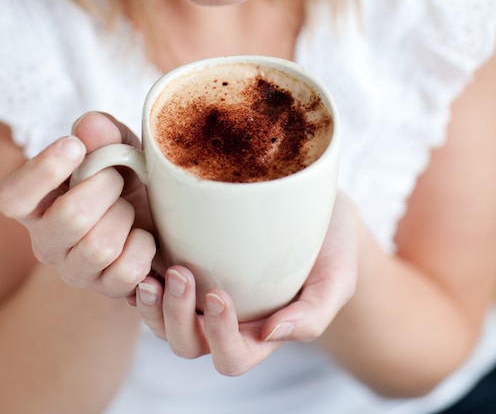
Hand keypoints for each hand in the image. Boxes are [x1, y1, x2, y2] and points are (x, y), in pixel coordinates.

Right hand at [0, 112, 156, 296]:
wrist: (157, 216)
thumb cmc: (127, 178)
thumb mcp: (120, 148)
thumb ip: (104, 135)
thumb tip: (90, 126)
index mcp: (38, 202)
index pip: (14, 196)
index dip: (41, 171)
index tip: (73, 147)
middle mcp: (47, 240)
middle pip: (71, 217)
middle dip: (106, 188)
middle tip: (117, 179)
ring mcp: (75, 269)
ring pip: (99, 246)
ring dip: (126, 218)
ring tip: (128, 209)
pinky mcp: (106, 288)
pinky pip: (127, 269)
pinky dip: (144, 246)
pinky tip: (141, 236)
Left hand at [133, 190, 357, 374]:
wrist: (319, 208)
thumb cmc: (332, 247)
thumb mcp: (337, 278)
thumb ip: (313, 315)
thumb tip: (272, 335)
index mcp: (261, 332)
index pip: (232, 357)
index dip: (219, 337)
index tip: (218, 295)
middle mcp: (227, 319)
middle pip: (188, 344)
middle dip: (177, 318)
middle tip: (179, 274)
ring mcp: (204, 293)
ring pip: (163, 323)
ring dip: (153, 306)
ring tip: (152, 276)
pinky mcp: (190, 262)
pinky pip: (156, 287)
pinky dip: (143, 281)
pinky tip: (144, 258)